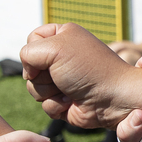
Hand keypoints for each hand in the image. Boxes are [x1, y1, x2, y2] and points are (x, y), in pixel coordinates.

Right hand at [21, 22, 141, 128]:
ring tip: (68, 89)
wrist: (113, 98)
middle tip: (62, 75)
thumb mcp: (55, 47)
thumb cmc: (88, 69)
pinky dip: (56, 105)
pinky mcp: (63, 101)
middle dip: (41, 74)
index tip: (49, 55)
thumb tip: (28, 74)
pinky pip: (44, 105)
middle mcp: (62, 57)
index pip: (32, 39)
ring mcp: (62, 80)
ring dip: (48, 91)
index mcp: (63, 36)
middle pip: (29, 66)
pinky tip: (71, 102)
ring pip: (33, 87)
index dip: (33, 50)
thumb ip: (28, 52)